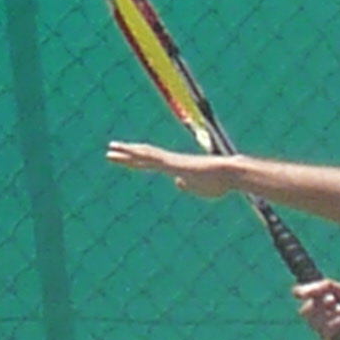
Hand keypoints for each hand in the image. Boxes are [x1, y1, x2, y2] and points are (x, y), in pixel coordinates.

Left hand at [105, 141, 237, 199]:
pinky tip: (129, 151)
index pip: (151, 164)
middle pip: (144, 157)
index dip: (136, 162)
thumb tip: (177, 183)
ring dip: (127, 153)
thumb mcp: (199, 189)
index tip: (124, 161)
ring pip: (145, 154)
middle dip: (126, 155)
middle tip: (109, 151)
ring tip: (110, 149)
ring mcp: (171, 161)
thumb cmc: (219, 183)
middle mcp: (170, 162)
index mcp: (175, 168)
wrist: (229, 173)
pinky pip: (154, 157)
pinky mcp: (174, 163)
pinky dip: (140, 154)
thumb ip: (187, 185)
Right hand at [294, 279, 339, 339]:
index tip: (301, 292)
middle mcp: (323, 316)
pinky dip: (334, 325)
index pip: (304, 296)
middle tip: (333, 300)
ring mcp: (326, 330)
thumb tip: (295, 292)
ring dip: (329, 314)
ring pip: (313, 322)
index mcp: (325, 301)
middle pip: (304, 311)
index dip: (303, 293)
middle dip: (318, 305)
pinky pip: (323, 332)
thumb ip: (322, 287)